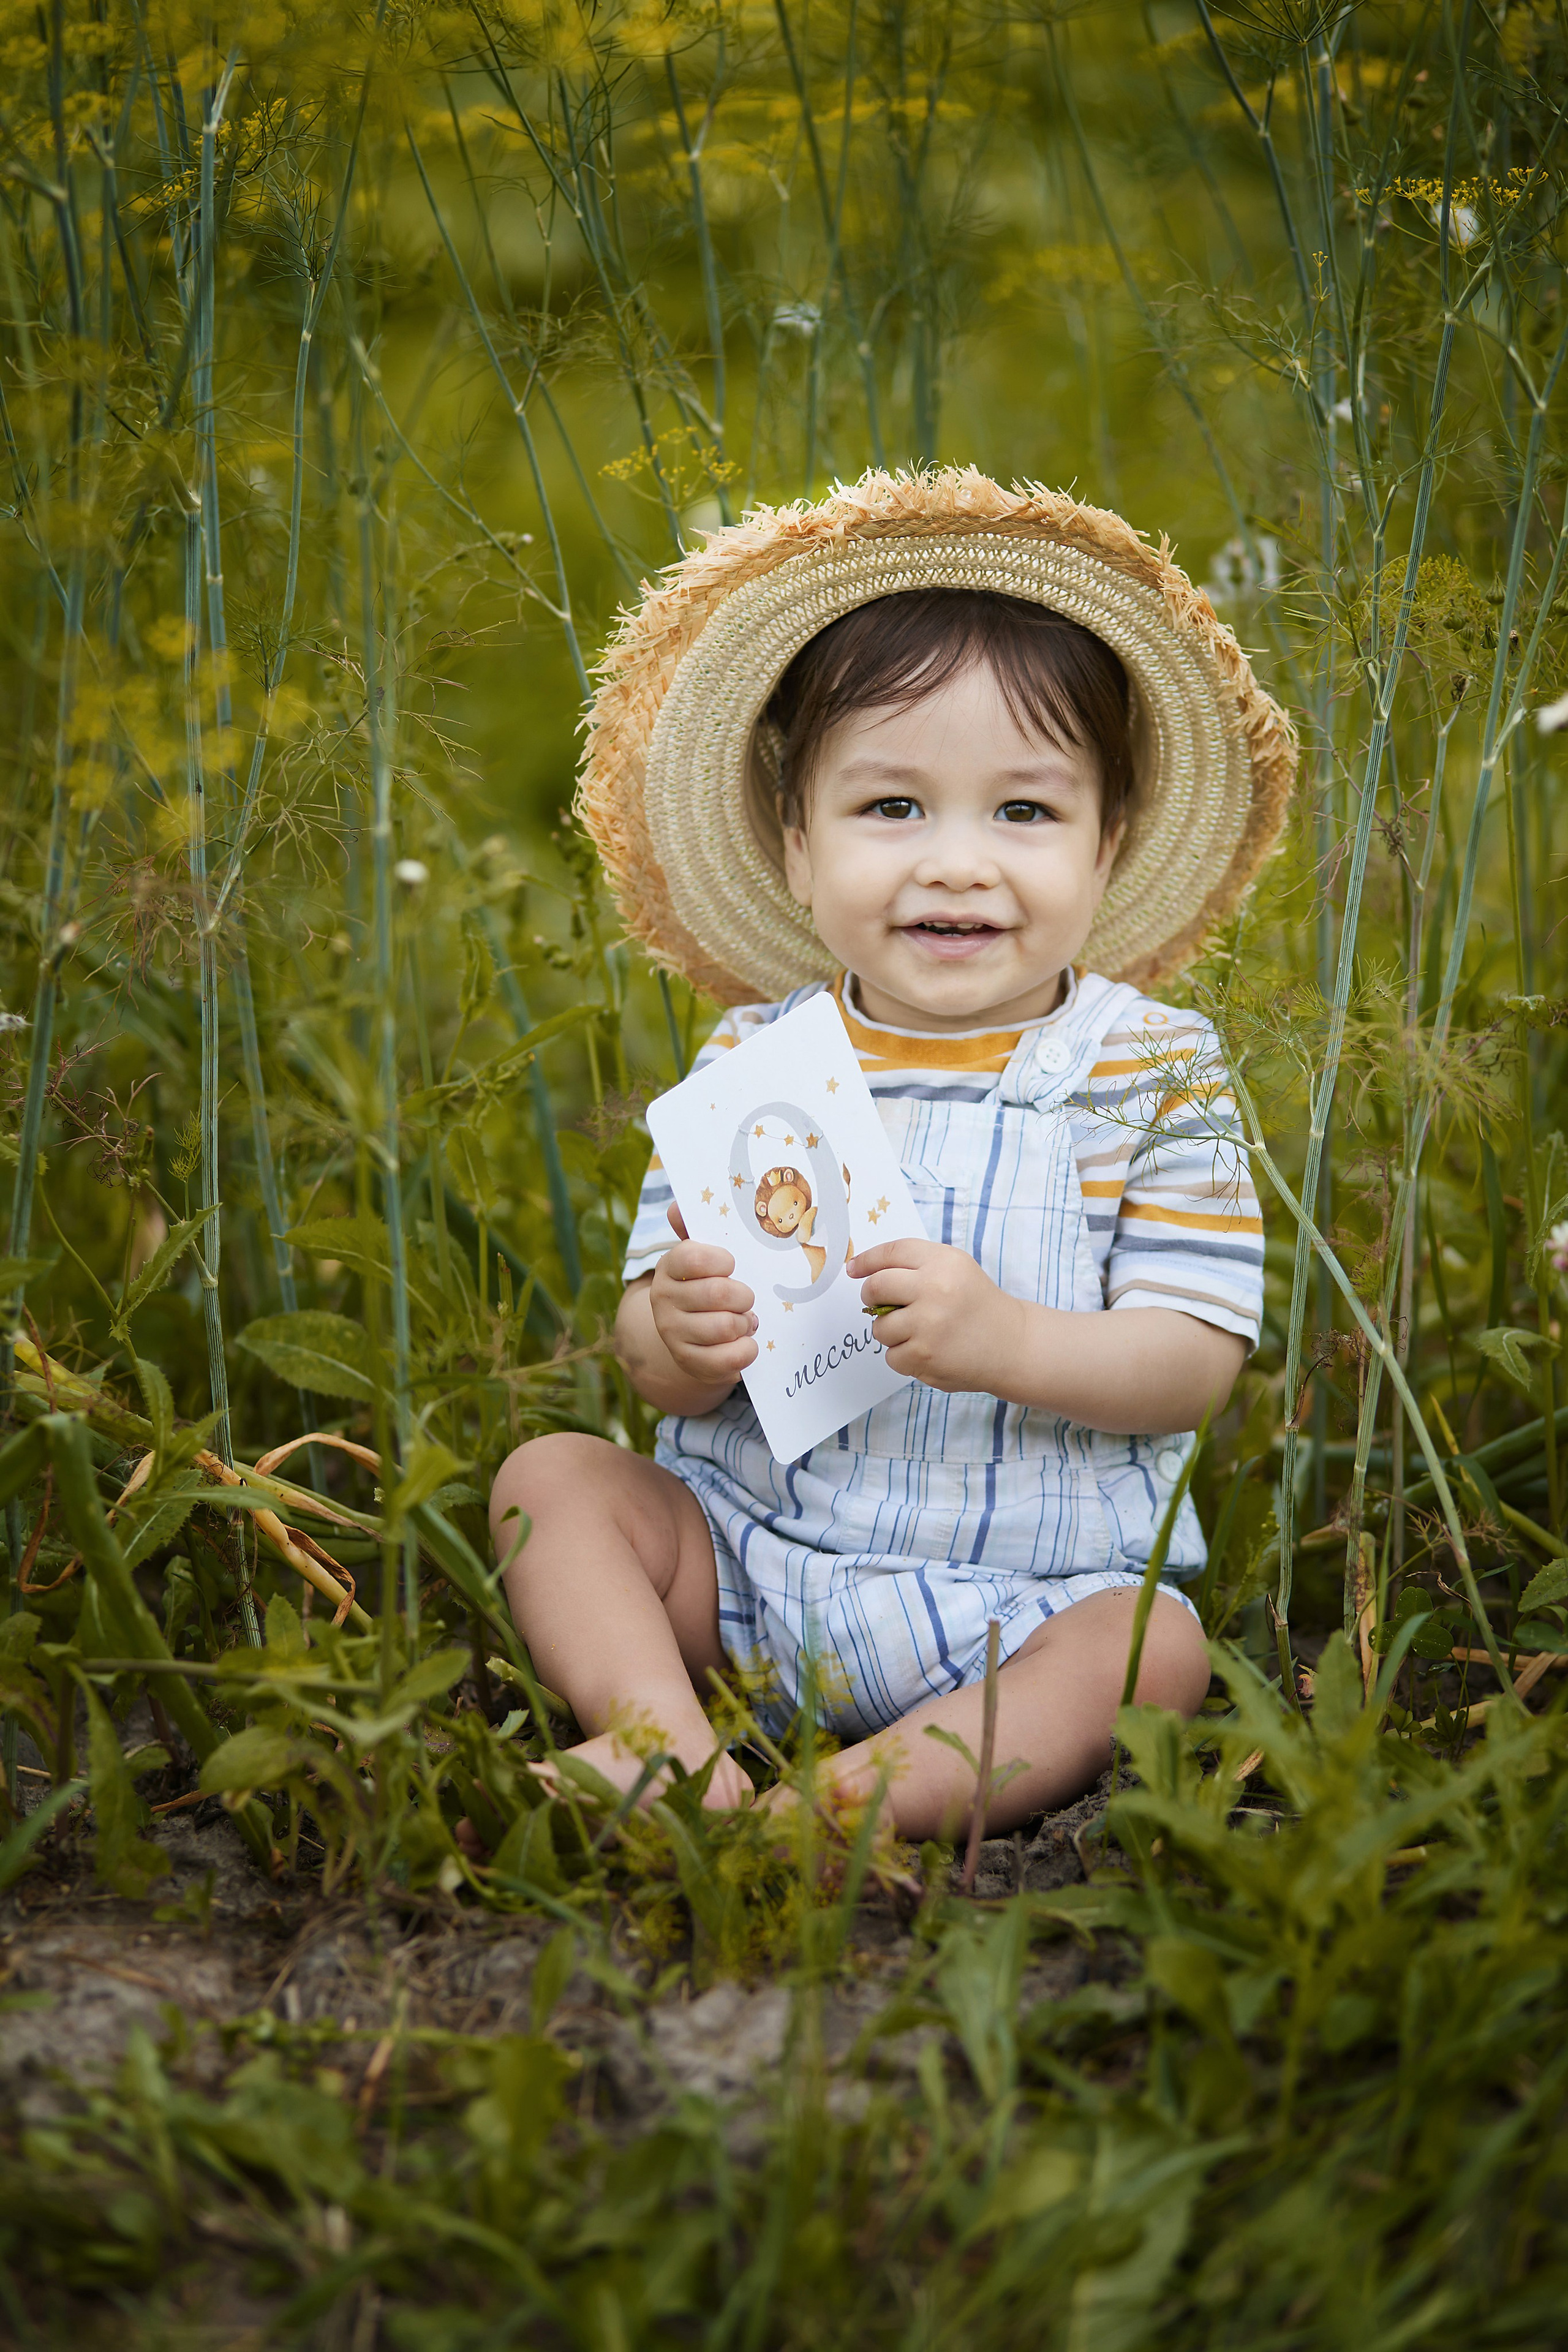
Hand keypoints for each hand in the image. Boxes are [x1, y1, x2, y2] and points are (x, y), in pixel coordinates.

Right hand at [650, 1205, 758, 1386]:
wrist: (693, 1336)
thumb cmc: (707, 1285)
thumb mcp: (702, 1256)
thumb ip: (693, 1229)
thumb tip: (677, 1205)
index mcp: (668, 1267)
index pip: (695, 1257)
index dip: (723, 1261)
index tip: (731, 1265)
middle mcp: (663, 1299)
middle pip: (719, 1293)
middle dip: (744, 1296)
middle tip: (747, 1299)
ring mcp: (672, 1333)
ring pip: (725, 1326)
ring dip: (746, 1323)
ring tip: (745, 1321)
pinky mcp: (688, 1362)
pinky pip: (727, 1359)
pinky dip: (746, 1351)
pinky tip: (745, 1342)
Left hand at [850, 1237, 1023, 1393]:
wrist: (1011, 1345)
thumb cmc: (976, 1304)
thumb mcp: (955, 1268)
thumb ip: (914, 1264)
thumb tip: (861, 1269)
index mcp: (944, 1262)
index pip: (892, 1252)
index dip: (867, 1260)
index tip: (854, 1269)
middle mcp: (935, 1289)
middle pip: (876, 1287)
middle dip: (872, 1296)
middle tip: (881, 1303)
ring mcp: (929, 1324)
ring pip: (879, 1327)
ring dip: (891, 1331)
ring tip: (919, 1332)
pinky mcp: (924, 1356)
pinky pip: (891, 1356)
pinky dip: (904, 1356)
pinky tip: (928, 1351)